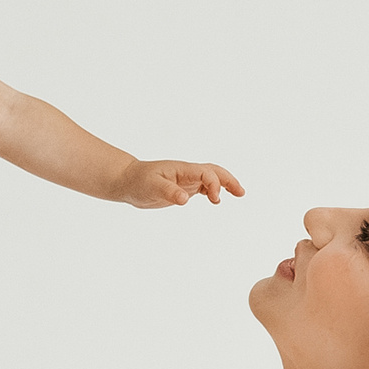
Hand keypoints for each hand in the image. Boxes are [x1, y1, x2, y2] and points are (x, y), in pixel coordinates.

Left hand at [114, 159, 244, 208]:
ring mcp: (186, 180)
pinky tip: (217, 199)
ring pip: (211, 179)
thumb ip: (169, 192)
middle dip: (229, 180)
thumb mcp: (151, 187)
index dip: (214, 184)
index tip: (216, 199)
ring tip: (239, 194)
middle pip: (214, 171)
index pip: (205, 173)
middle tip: (241, 192)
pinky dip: (213, 191)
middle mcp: (187, 173)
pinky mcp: (183, 188)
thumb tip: (185, 200)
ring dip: (225, 184)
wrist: (127, 181)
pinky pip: (203, 187)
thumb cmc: (138, 181)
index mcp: (182, 169)